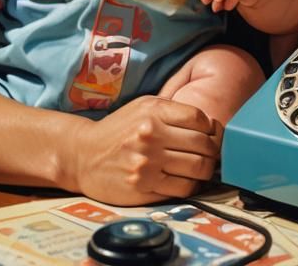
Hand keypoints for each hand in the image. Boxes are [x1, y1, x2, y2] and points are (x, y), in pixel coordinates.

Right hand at [61, 96, 220, 203]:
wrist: (83, 155)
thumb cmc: (118, 129)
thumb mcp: (143, 107)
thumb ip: (173, 111)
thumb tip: (209, 125)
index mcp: (153, 112)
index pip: (200, 119)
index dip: (212, 128)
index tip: (213, 135)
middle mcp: (150, 136)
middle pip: (203, 145)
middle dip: (214, 151)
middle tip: (214, 154)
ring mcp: (147, 164)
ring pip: (197, 169)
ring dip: (206, 170)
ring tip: (204, 168)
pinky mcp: (143, 187)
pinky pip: (182, 189)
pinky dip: (192, 186)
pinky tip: (188, 181)